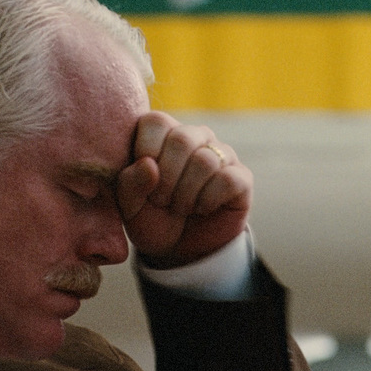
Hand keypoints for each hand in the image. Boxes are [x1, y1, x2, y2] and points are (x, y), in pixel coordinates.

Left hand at [118, 112, 251, 267]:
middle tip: (162, 201)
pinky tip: (202, 209)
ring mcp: (221, 155)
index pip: (156, 122)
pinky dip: (208, 201)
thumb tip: (149, 164)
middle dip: (167, 179)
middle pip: (183, 139)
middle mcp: (195, 136)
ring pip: (206, 160)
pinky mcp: (242, 177)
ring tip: (181, 207)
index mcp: (163, 133)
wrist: (181, 249)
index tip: (145, 181)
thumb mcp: (129, 206)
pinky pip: (227, 179)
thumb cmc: (152, 219)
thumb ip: (130, 182)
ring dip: (187, 194)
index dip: (146, 153)